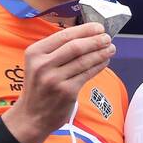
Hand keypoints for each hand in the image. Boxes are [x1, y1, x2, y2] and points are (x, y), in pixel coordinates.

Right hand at [1, 21, 114, 142]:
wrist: (31, 115)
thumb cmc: (39, 87)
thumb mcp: (37, 64)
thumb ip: (55, 50)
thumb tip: (85, 35)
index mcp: (35, 52)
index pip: (64, 35)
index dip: (84, 30)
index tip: (98, 27)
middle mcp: (43, 65)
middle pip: (75, 47)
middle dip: (95, 40)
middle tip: (107, 37)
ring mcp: (55, 79)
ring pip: (84, 61)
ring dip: (100, 53)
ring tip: (111, 48)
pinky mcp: (67, 92)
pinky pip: (87, 74)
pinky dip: (99, 66)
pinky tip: (105, 61)